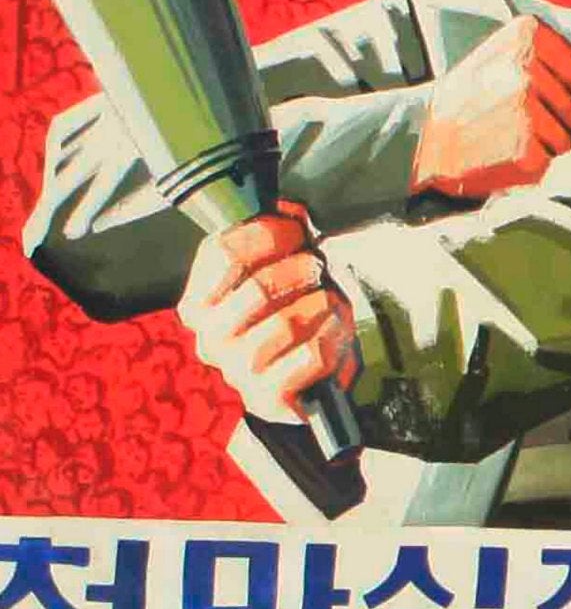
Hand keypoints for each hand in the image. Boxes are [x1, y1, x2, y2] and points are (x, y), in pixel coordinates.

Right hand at [176, 204, 357, 425]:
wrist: (303, 382)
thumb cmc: (292, 315)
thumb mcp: (282, 271)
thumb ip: (277, 241)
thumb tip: (290, 210)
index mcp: (199, 303)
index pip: (222, 253)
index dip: (266, 234)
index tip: (295, 231)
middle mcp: (210, 338)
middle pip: (257, 287)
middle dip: (301, 270)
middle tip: (318, 269)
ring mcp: (237, 371)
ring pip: (286, 323)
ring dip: (321, 306)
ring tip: (328, 304)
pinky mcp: (268, 397)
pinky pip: (309, 355)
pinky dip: (331, 336)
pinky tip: (332, 331)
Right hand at [411, 15, 570, 198]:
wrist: (420, 136)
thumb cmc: (474, 99)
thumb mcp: (511, 63)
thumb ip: (567, 71)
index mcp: (528, 33)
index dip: (564, 95)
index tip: (522, 93)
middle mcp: (528, 66)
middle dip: (557, 120)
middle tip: (510, 117)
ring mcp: (526, 107)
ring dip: (547, 143)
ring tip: (506, 133)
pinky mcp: (525, 147)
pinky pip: (554, 159)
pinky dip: (533, 163)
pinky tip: (502, 151)